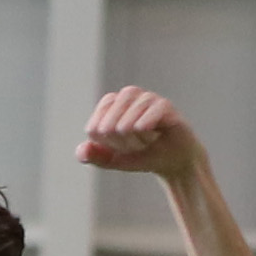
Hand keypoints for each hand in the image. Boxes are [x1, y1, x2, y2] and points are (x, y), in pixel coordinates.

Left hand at [76, 86, 200, 178]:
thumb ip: (94, 156)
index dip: (107, 145)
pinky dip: (147, 138)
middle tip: (138, 144)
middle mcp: (128, 94)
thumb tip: (81, 151)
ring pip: (125, 126)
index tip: (122, 145)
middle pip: (108, 127)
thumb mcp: (113, 160)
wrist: (174, 160)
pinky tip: (157, 137)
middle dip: (121, 145)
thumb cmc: (142, 155)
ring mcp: (146, 97)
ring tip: (148, 141)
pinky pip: (143, 124)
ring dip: (135, 143)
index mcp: (111, 102)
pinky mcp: (164, 105)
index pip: (94, 128)